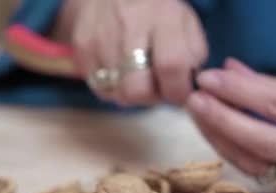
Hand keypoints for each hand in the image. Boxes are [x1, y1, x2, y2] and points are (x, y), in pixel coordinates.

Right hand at [62, 0, 206, 105]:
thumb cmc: (157, 12)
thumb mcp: (185, 24)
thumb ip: (193, 56)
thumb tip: (187, 89)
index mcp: (164, 16)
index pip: (171, 66)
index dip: (177, 90)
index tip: (179, 92)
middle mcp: (130, 24)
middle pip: (137, 89)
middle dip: (151, 97)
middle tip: (156, 86)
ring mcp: (101, 36)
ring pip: (117, 93)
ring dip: (132, 92)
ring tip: (138, 73)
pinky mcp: (82, 46)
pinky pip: (99, 88)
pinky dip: (113, 86)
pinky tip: (120, 69)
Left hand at [186, 58, 275, 192]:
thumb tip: (229, 70)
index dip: (242, 91)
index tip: (210, 78)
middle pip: (265, 139)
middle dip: (223, 119)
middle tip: (195, 99)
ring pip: (255, 161)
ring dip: (220, 137)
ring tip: (199, 113)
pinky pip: (257, 172)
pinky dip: (233, 152)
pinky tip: (215, 134)